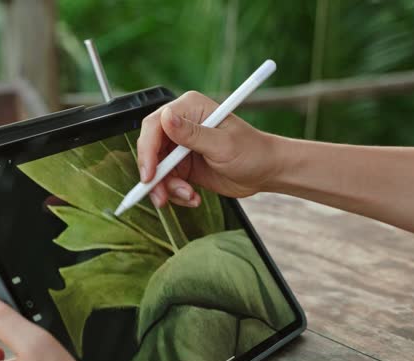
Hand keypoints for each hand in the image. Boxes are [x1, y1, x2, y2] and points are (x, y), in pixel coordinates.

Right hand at [137, 90, 277, 207]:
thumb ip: (192, 134)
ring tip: (189, 196)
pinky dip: (176, 193)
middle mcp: (181, 125)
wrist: (266, 171)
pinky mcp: (183, 165)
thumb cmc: (252, 151)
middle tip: (161, 197)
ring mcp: (181, 146)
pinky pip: (168, 182)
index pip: (154, 126)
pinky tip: (194, 198)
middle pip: (151, 150)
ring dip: (168, 188)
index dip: (147, 151)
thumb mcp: (222, 144)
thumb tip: (166, 118)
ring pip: (157, 170)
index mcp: (189, 109)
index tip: (150, 175)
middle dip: (154, 176)